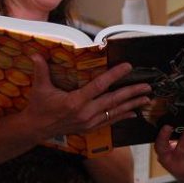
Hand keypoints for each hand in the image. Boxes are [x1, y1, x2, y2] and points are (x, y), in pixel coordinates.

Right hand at [24, 54, 151, 142]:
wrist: (36, 129)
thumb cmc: (39, 106)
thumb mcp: (39, 88)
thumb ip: (41, 70)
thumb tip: (36, 53)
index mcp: (75, 101)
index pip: (99, 85)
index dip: (114, 75)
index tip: (127, 67)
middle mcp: (86, 113)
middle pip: (114, 100)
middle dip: (132, 92)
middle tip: (147, 86)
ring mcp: (90, 122)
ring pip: (115, 112)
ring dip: (132, 105)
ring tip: (147, 99)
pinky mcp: (90, 128)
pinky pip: (110, 122)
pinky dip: (123, 116)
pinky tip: (134, 113)